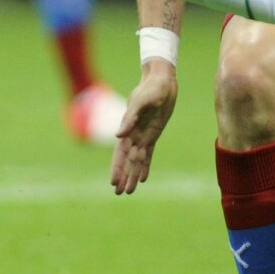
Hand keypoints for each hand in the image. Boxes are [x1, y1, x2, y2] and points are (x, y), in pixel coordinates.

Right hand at [110, 62, 177, 195]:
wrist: (161, 80)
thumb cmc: (150, 88)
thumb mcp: (141, 101)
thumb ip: (130, 117)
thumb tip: (118, 135)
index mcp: (128, 127)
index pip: (120, 152)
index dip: (117, 167)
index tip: (113, 182)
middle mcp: (133, 134)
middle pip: (127, 160)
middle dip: (123, 175)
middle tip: (119, 193)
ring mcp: (143, 135)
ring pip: (137, 160)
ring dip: (133, 174)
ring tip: (130, 191)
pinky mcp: (153, 134)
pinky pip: (148, 154)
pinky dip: (145, 166)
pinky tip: (143, 178)